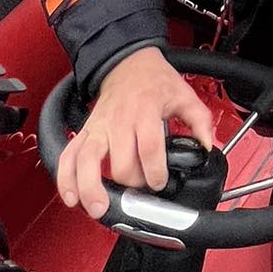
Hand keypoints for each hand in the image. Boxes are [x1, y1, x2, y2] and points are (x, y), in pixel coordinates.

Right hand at [57, 46, 215, 219]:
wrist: (129, 63)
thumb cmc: (155, 81)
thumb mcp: (184, 95)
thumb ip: (200, 121)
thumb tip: (207, 147)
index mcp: (145, 111)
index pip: (149, 148)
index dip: (155, 172)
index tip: (160, 182)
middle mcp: (119, 121)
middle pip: (120, 163)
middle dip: (131, 185)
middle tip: (139, 193)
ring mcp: (99, 127)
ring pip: (87, 161)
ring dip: (90, 188)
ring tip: (96, 208)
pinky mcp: (86, 131)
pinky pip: (69, 155)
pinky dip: (65, 177)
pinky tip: (71, 196)